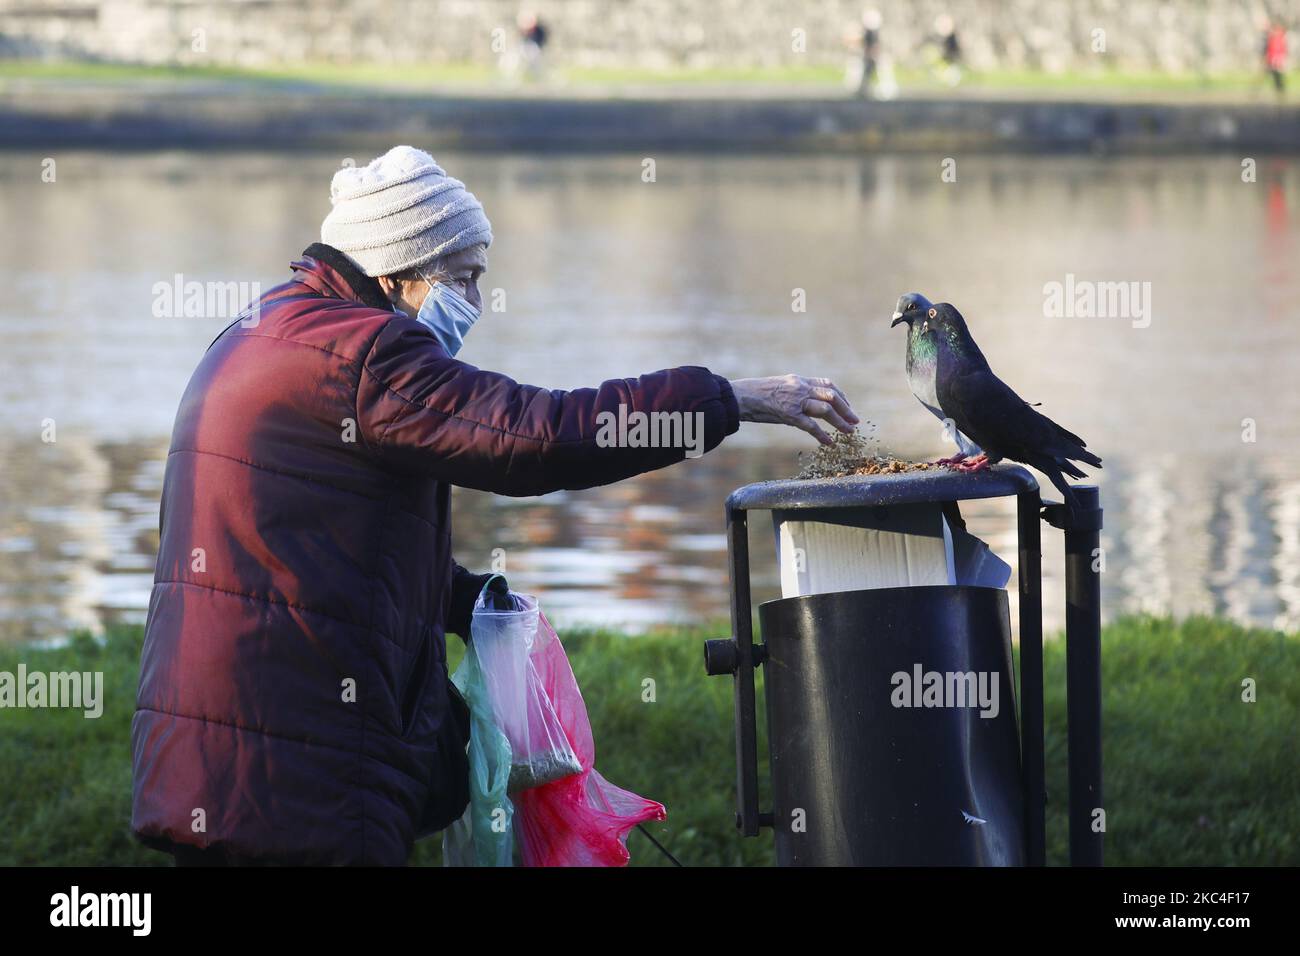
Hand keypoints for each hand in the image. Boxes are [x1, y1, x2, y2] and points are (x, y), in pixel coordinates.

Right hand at [729, 375, 858, 444]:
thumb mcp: (778, 388)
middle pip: (831, 395)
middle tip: (855, 421)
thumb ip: (793, 395)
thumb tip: (804, 408)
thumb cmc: (754, 394)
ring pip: (825, 409)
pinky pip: (811, 426)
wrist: (738, 397)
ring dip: (840, 422)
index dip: (841, 396)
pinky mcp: (788, 414)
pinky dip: (822, 435)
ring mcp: (794, 400)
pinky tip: (829, 443)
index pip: (827, 384)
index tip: (847, 406)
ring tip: (849, 432)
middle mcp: (799, 387)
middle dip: (846, 409)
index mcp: (798, 380)